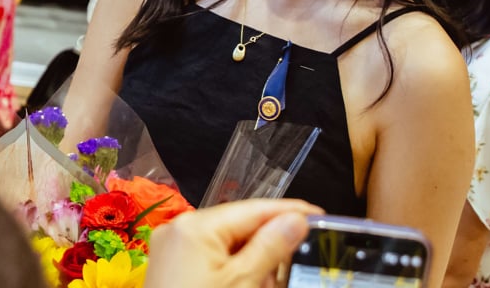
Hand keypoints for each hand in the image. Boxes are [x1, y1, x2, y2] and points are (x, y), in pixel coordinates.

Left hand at [145, 199, 321, 287]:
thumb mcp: (242, 283)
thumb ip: (269, 248)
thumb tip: (296, 219)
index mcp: (195, 226)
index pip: (252, 209)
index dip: (288, 212)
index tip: (319, 217)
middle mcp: (179, 229)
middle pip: (238, 226)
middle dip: (270, 243)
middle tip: (301, 258)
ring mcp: (172, 248)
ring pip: (226, 244)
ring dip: (255, 261)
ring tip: (275, 278)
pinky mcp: (171, 268)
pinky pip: (210, 258)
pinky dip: (234, 270)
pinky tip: (252, 283)